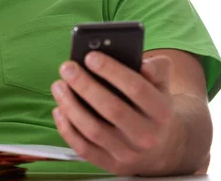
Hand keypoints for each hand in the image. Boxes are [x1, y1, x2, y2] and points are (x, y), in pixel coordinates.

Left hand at [51, 53, 174, 175]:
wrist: (163, 147)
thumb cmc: (152, 106)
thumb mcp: (162, 85)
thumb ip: (157, 68)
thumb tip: (142, 63)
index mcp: (161, 111)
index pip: (136, 89)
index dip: (112, 71)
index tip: (90, 56)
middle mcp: (147, 135)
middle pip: (111, 109)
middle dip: (85, 85)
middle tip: (66, 68)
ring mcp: (128, 153)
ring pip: (93, 130)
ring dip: (71, 106)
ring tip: (58, 86)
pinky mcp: (111, 164)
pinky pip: (84, 148)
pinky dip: (67, 129)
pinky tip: (59, 109)